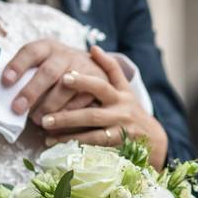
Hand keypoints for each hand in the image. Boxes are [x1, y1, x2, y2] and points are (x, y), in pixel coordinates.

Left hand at [1, 38, 108, 119]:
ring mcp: (84, 68)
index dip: (17, 66)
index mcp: (48, 47)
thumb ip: (27, 72)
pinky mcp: (98, 83)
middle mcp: (66, 55)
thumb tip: (3, 92)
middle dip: (32, 91)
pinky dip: (69, 113)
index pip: (30, 52)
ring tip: (38, 121)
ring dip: (51, 106)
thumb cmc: (58, 68)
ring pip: (67, 88)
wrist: (95, 65)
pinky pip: (82, 101)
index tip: (5, 82)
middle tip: (18, 109)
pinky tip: (58, 124)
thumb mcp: (43, 61)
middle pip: (48, 72)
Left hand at [42, 46, 168, 169]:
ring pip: (92, 135)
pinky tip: (59, 147)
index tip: (64, 77)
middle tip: (44, 118)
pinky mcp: (118, 148)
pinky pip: (95, 149)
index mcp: (120, 96)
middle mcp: (120, 114)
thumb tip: (93, 47)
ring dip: (68, 136)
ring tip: (46, 136)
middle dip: (67, 117)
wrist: (153, 139)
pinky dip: (77, 148)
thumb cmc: (131, 109)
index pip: (101, 86)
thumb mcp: (124, 89)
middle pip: (92, 115)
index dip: (84, 81)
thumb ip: (110, 68)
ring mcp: (119, 132)